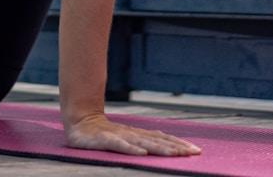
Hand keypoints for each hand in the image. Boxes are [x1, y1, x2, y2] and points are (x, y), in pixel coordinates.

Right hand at [65, 113, 200, 156]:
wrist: (78, 119)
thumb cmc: (101, 132)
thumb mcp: (123, 138)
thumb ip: (140, 142)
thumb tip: (162, 148)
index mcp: (136, 134)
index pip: (160, 138)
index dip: (178, 143)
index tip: (195, 150)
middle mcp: (130, 134)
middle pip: (156, 141)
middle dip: (175, 147)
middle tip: (193, 153)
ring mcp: (118, 136)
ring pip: (142, 143)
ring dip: (159, 149)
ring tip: (175, 154)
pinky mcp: (104, 140)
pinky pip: (119, 145)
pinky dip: (131, 149)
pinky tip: (141, 154)